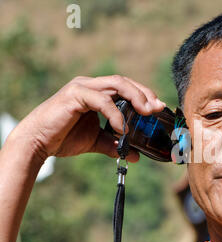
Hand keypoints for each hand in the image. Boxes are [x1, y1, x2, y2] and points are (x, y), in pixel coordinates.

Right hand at [10, 75, 165, 162]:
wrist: (38, 143)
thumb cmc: (64, 138)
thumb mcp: (96, 141)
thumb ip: (115, 145)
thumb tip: (136, 156)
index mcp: (97, 93)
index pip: (126, 88)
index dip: (144, 95)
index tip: (159, 108)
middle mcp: (91, 86)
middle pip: (125, 82)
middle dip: (144, 94)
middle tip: (157, 108)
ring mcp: (83, 87)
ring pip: (116, 84)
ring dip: (135, 97)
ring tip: (146, 113)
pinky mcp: (75, 94)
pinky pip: (102, 100)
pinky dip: (115, 113)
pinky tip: (120, 128)